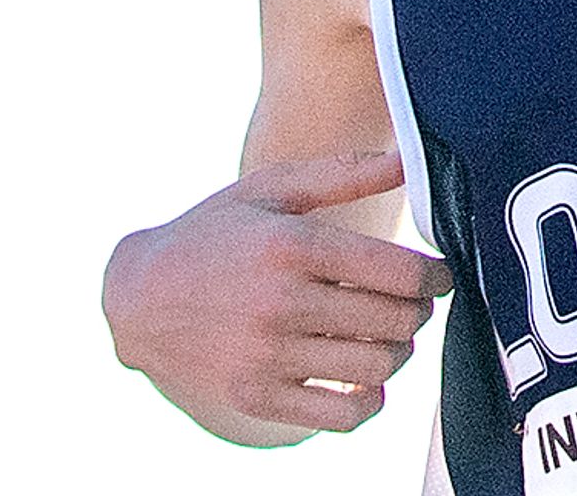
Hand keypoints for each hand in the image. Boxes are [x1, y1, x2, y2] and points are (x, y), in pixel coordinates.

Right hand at [103, 150, 451, 445]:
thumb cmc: (214, 233)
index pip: (398, 271)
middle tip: (412, 303)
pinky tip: (362, 377)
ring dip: (397, 352)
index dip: (435, 276)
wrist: (138, 296)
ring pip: (376, 368)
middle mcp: (280, 303)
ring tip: (386, 335)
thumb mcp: (272, 190)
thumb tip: (409, 159)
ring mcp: (266, 356)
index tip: (438, 276)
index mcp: (292, 246)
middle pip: (395, 321)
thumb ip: (344, 173)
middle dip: (418, 311)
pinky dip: (368, 400)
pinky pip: (341, 416)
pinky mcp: (256, 397)